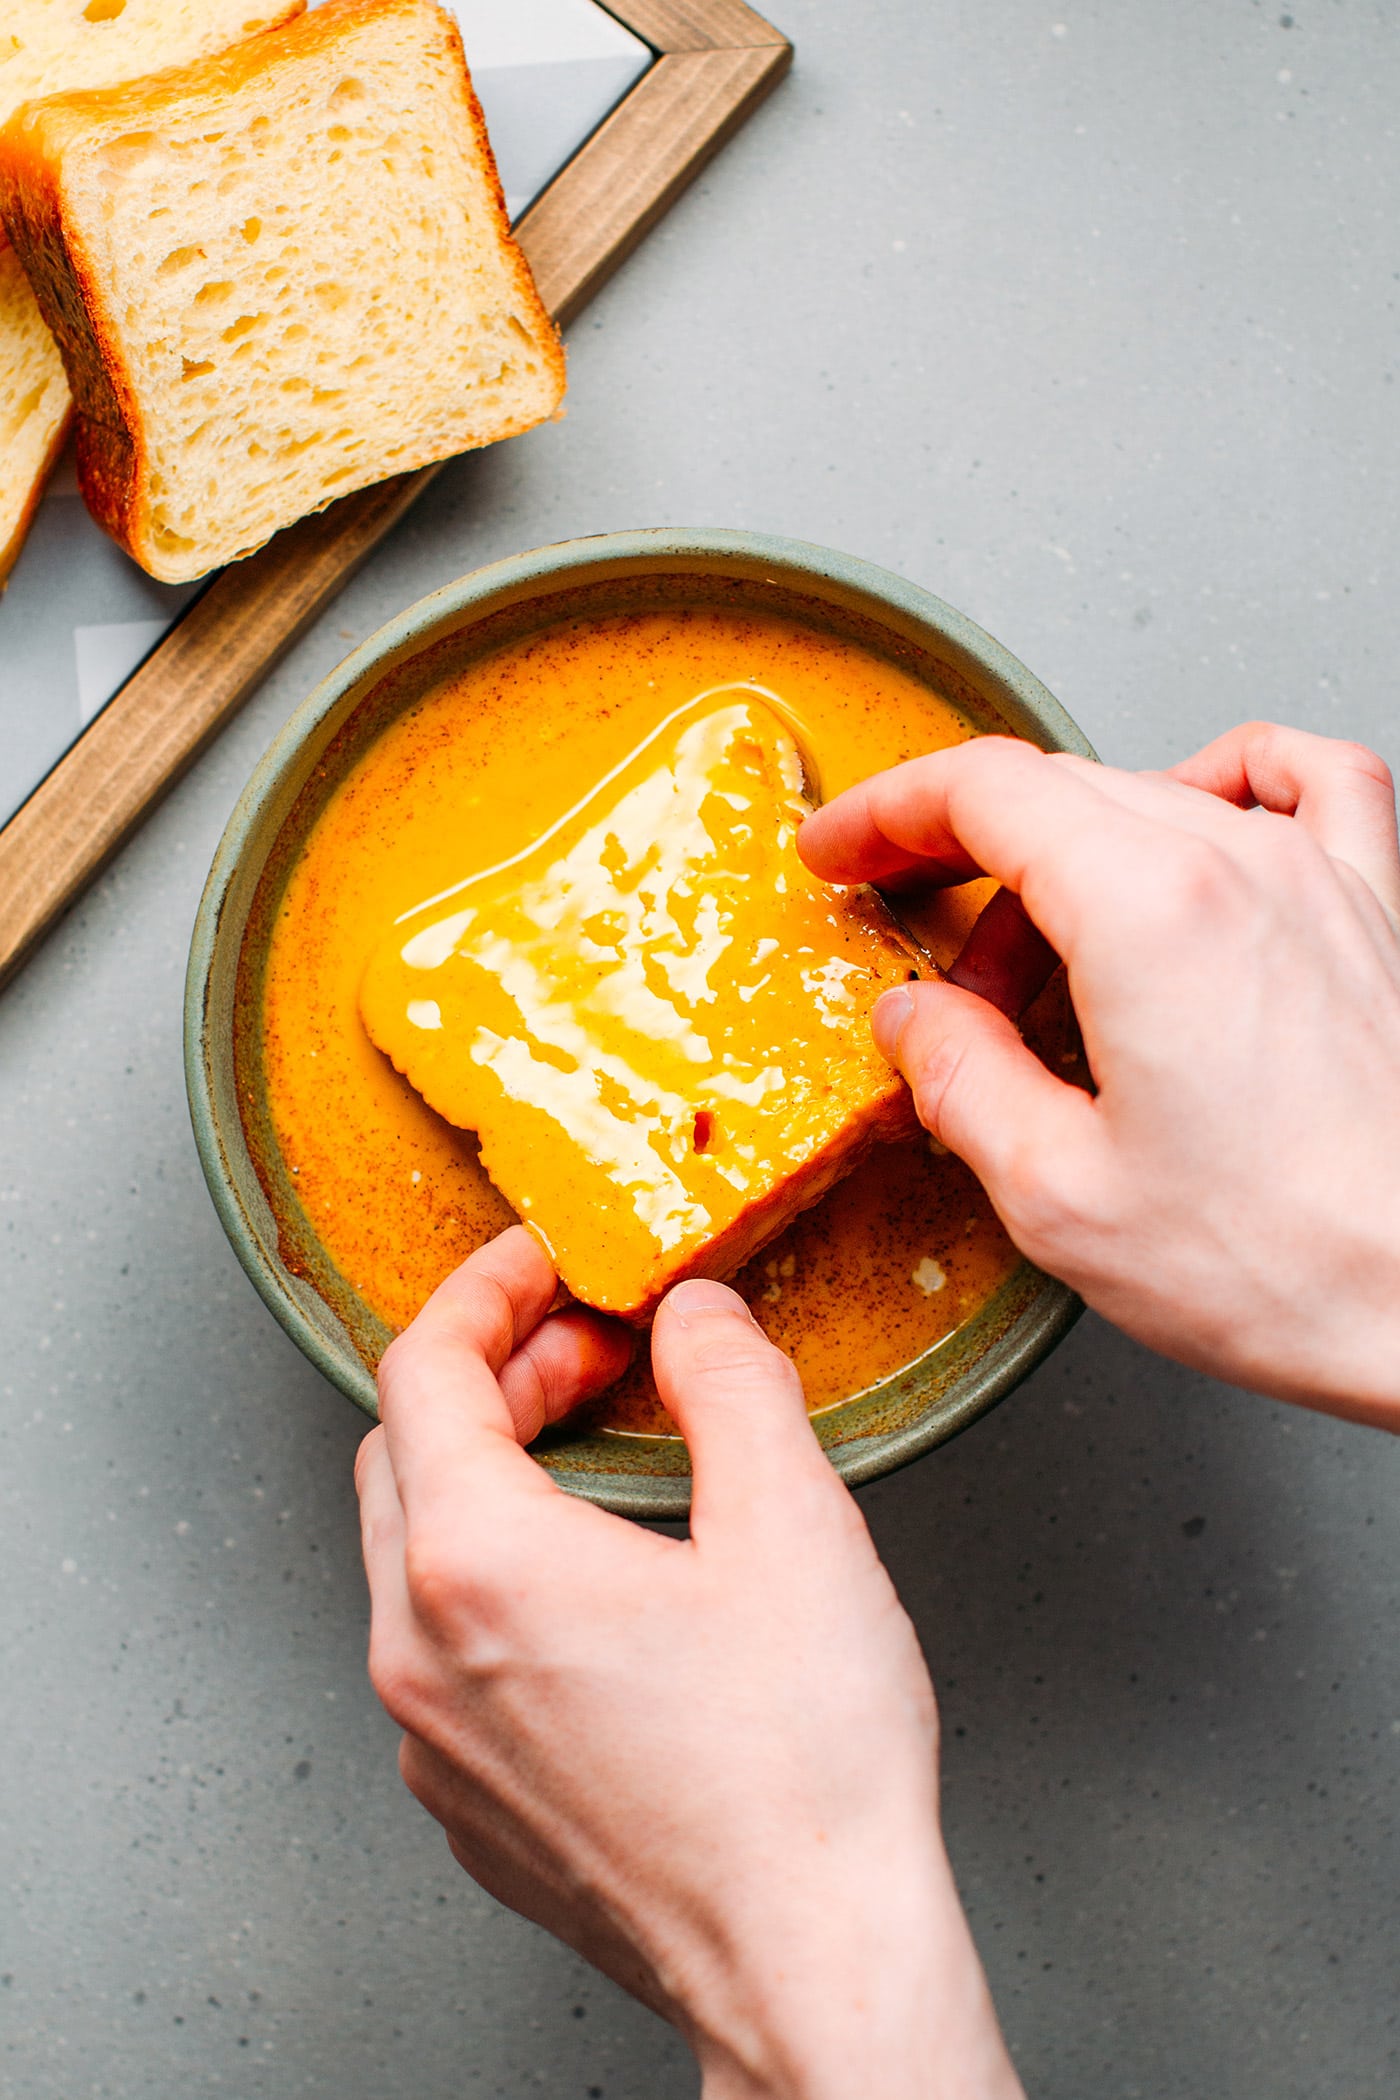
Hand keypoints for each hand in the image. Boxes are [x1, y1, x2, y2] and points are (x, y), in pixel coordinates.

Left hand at [356, 1226, 1021, 2099]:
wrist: (808, 1968)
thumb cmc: (802, 1775)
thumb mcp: (792, 1527)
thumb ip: (731, 1384)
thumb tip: (697, 1316)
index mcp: (478, 1562)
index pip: (423, 1368)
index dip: (487, 1288)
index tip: (548, 1262)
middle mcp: (420, 1651)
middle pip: (404, 1454)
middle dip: (493, 1375)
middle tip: (592, 1349)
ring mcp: (433, 1738)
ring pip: (412, 1554)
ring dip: (490, 1473)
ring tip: (599, 1451)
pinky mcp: (468, 1801)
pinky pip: (440, 1645)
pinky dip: (494, 1572)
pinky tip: (595, 1578)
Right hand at [800, 723, 1399, 1427]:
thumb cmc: (1295, 1264)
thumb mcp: (1062, 1197)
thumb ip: (961, 1083)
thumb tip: (915, 1022)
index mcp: (1147, 913)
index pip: (984, 792)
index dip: (888, 813)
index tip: (843, 851)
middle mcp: (1241, 865)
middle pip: (1060, 788)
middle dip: (959, 847)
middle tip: (911, 923)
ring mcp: (1321, 878)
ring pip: (1157, 792)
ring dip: (1067, 856)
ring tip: (1043, 965)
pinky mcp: (1376, 913)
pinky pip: (1307, 782)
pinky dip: (1232, 782)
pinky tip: (1198, 830)